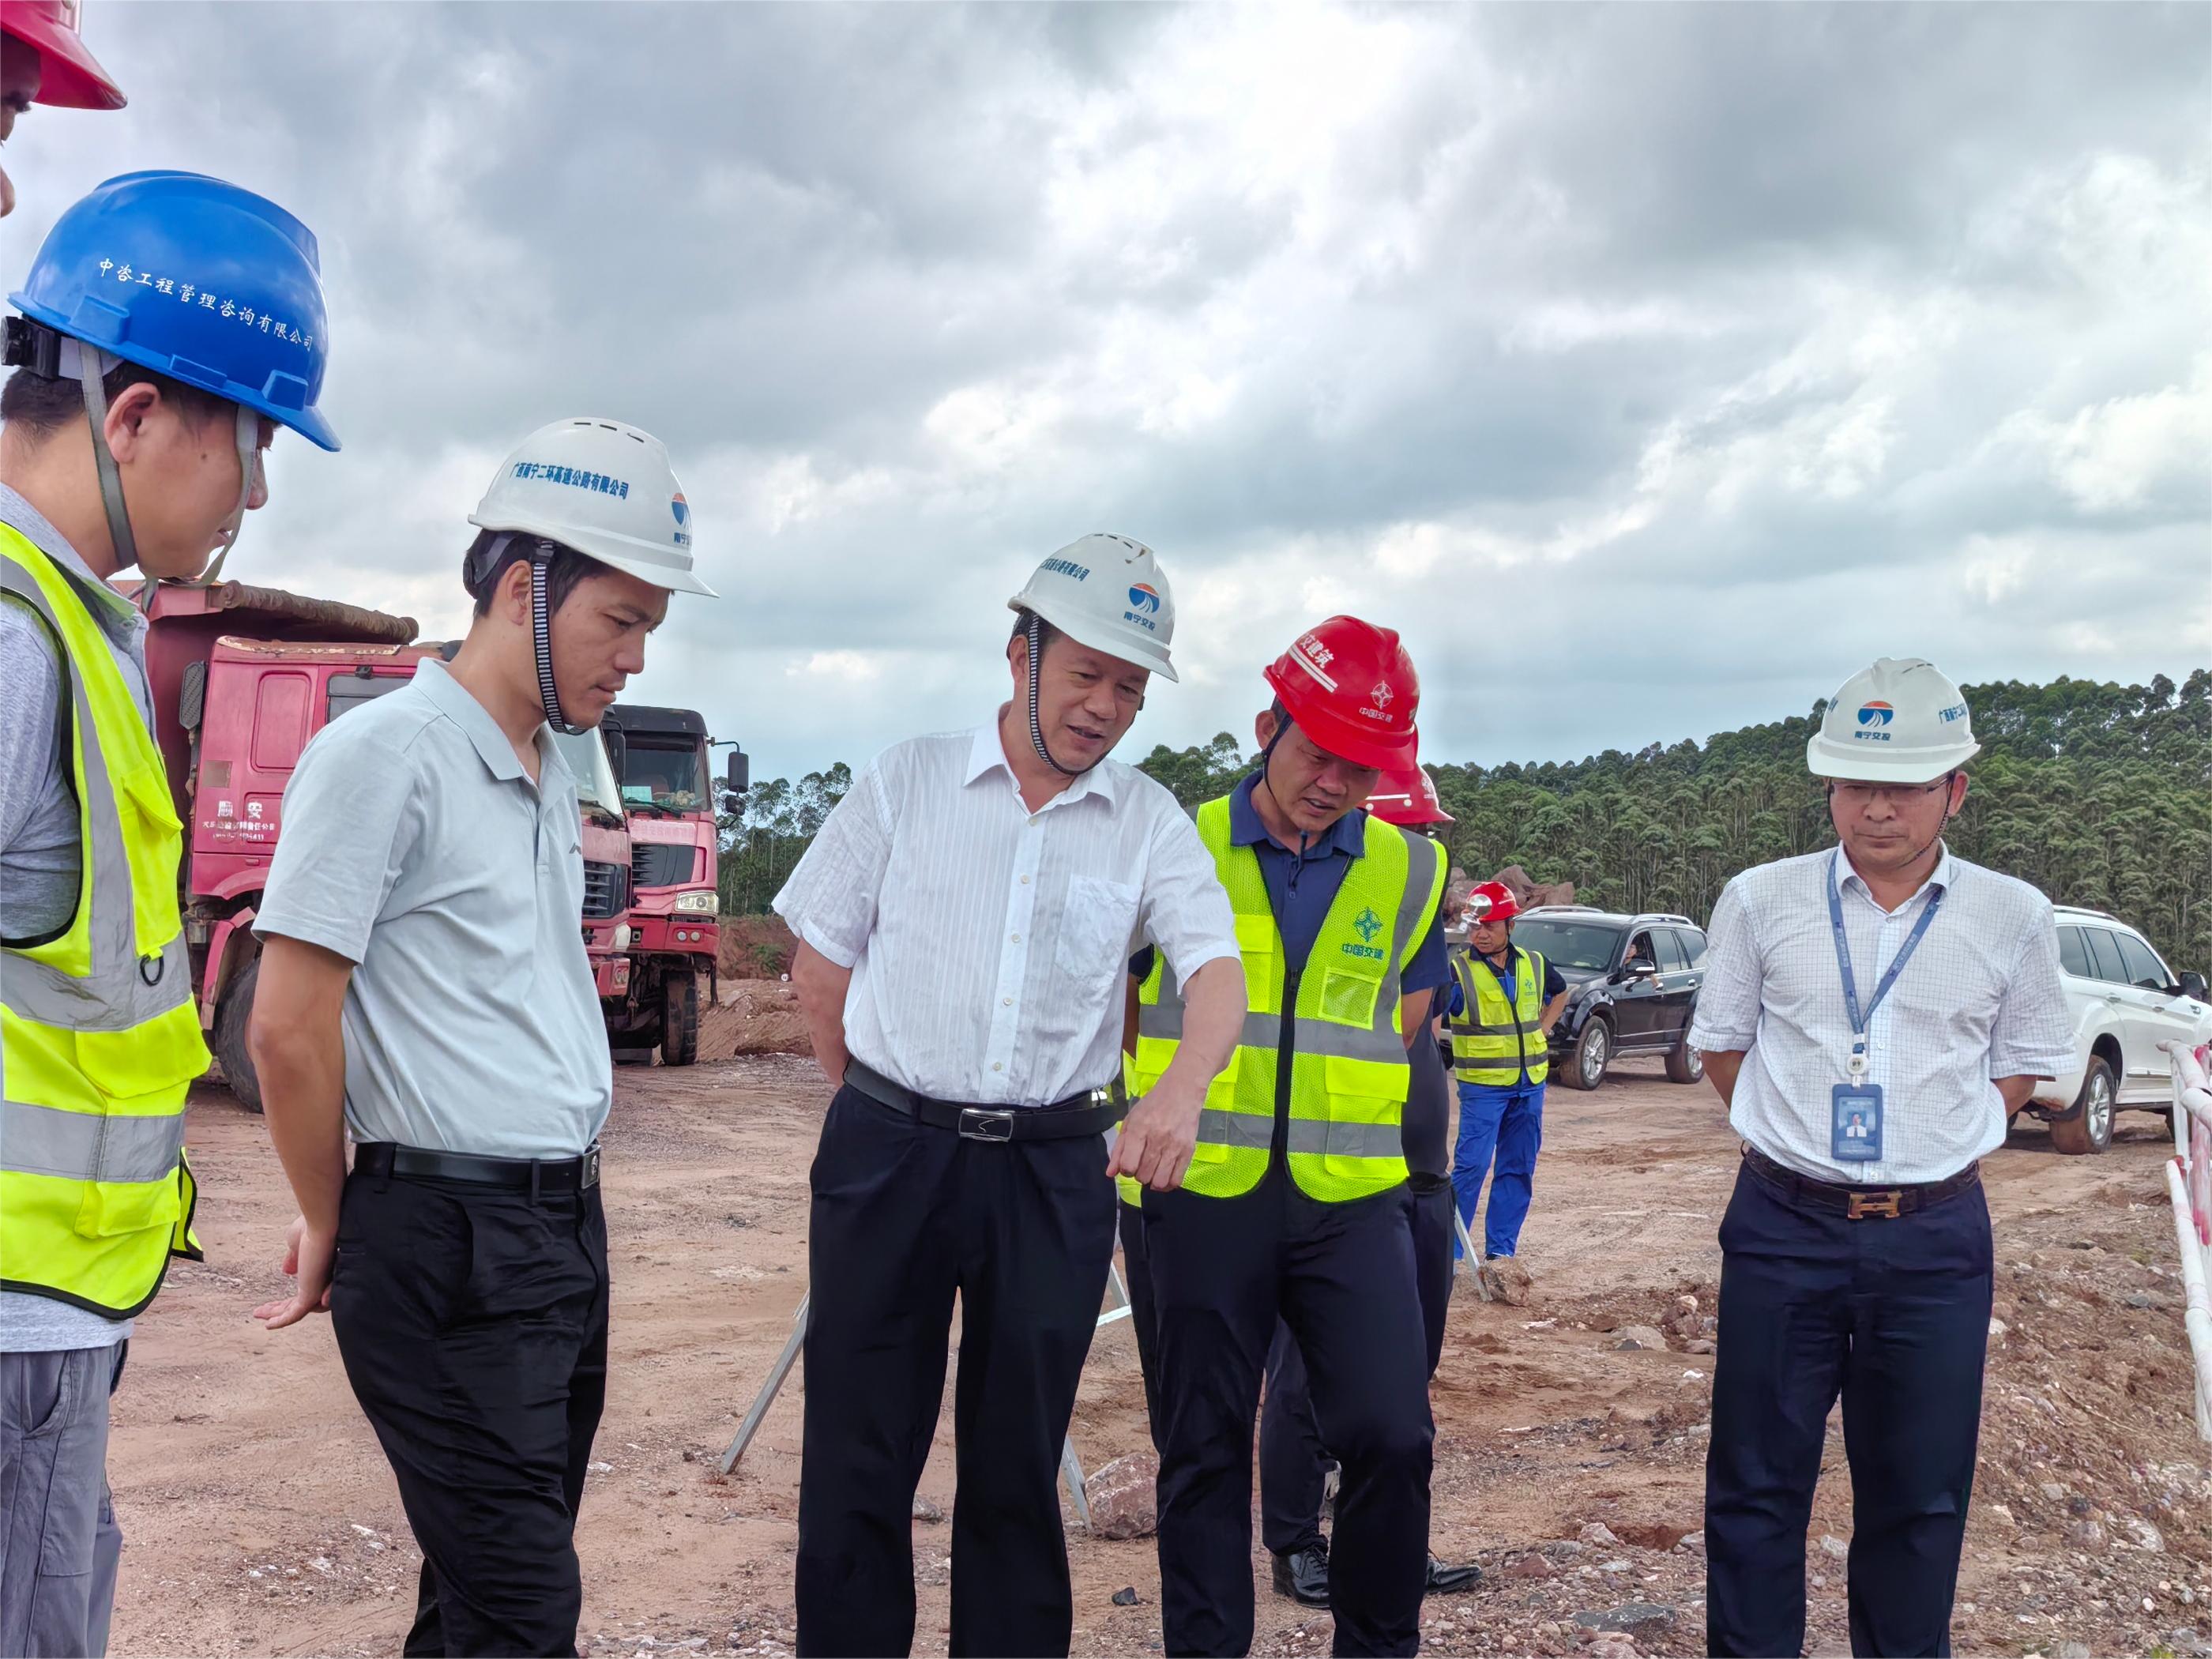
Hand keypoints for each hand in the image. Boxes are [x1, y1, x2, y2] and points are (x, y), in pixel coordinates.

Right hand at [251, 1213, 334, 1329]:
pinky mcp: (312, 1294)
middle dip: (281, 1308)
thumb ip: (294, 1258)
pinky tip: (268, 1324)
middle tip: (263, 1312)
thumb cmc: (314, 1226)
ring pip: (299, 1310)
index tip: (273, 1301)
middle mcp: (323, 1281)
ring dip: (280, 1315)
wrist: (322, 1222)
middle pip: (302, 1302)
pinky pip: (296, 1314)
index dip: (290, 1295)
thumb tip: (288, 1270)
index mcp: (322, 1270)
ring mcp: (318, 1289)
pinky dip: (282, 1320)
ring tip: (263, 1317)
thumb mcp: (298, 1244)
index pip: (306, 1288)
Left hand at [1107, 1071, 1202, 1191]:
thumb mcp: (1131, 1121)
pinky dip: (1168, 1184)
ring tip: (1153, 1172)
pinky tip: (1164, 1177)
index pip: (1128, 1165)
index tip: (1129, 1164)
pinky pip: (1177, 1179)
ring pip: (1159, 1181)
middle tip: (1142, 1165)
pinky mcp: (1189, 1150)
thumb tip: (1111, 1173)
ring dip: (1152, 1182)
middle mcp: (1157, 1138)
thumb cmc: (1153, 1104)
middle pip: (1143, 1175)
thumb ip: (1119, 1148)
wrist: (1182, 1091)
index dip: (1125, 1170)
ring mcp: (1175, 1145)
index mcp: (1139, 1129)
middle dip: (1139, 1175)